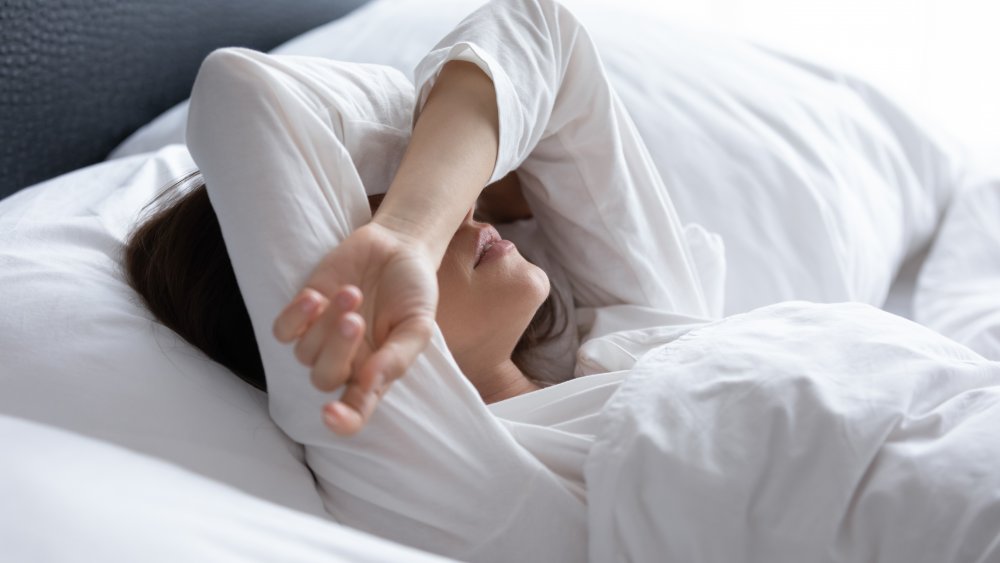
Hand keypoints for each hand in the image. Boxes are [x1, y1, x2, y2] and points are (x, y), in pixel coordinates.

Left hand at [272, 222, 437, 434]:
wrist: (397, 247)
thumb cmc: (412, 290)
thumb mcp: (418, 324)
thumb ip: (398, 357)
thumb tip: (370, 385)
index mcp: (376, 375)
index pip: (355, 411)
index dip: (342, 421)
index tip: (332, 415)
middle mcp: (346, 363)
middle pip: (324, 379)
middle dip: (337, 349)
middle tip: (355, 317)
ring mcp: (321, 338)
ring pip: (304, 353)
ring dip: (325, 323)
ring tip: (352, 292)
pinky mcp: (304, 312)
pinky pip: (283, 331)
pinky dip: (294, 317)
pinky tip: (317, 297)